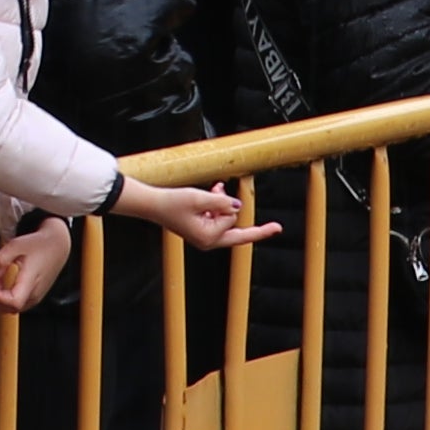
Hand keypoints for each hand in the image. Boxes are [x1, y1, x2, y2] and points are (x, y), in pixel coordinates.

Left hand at [0, 215, 76, 311]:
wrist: (57, 246)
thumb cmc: (39, 244)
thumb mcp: (16, 243)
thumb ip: (1, 258)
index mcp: (31, 282)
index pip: (13, 302)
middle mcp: (34, 294)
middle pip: (7, 308)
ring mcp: (34, 298)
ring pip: (9, 307)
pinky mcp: (33, 297)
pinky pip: (14, 302)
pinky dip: (3, 294)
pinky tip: (2, 279)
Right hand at [108, 175, 275, 254]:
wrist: (151, 204)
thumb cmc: (171, 202)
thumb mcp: (199, 197)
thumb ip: (221, 202)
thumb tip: (236, 207)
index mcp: (209, 237)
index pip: (233, 221)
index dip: (249, 220)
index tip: (277, 228)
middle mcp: (207, 240)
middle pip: (235, 230)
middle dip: (237, 215)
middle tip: (265, 221)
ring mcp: (203, 236)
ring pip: (224, 220)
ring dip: (222, 204)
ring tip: (214, 188)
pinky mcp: (198, 229)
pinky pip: (215, 218)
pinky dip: (215, 206)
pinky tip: (214, 192)